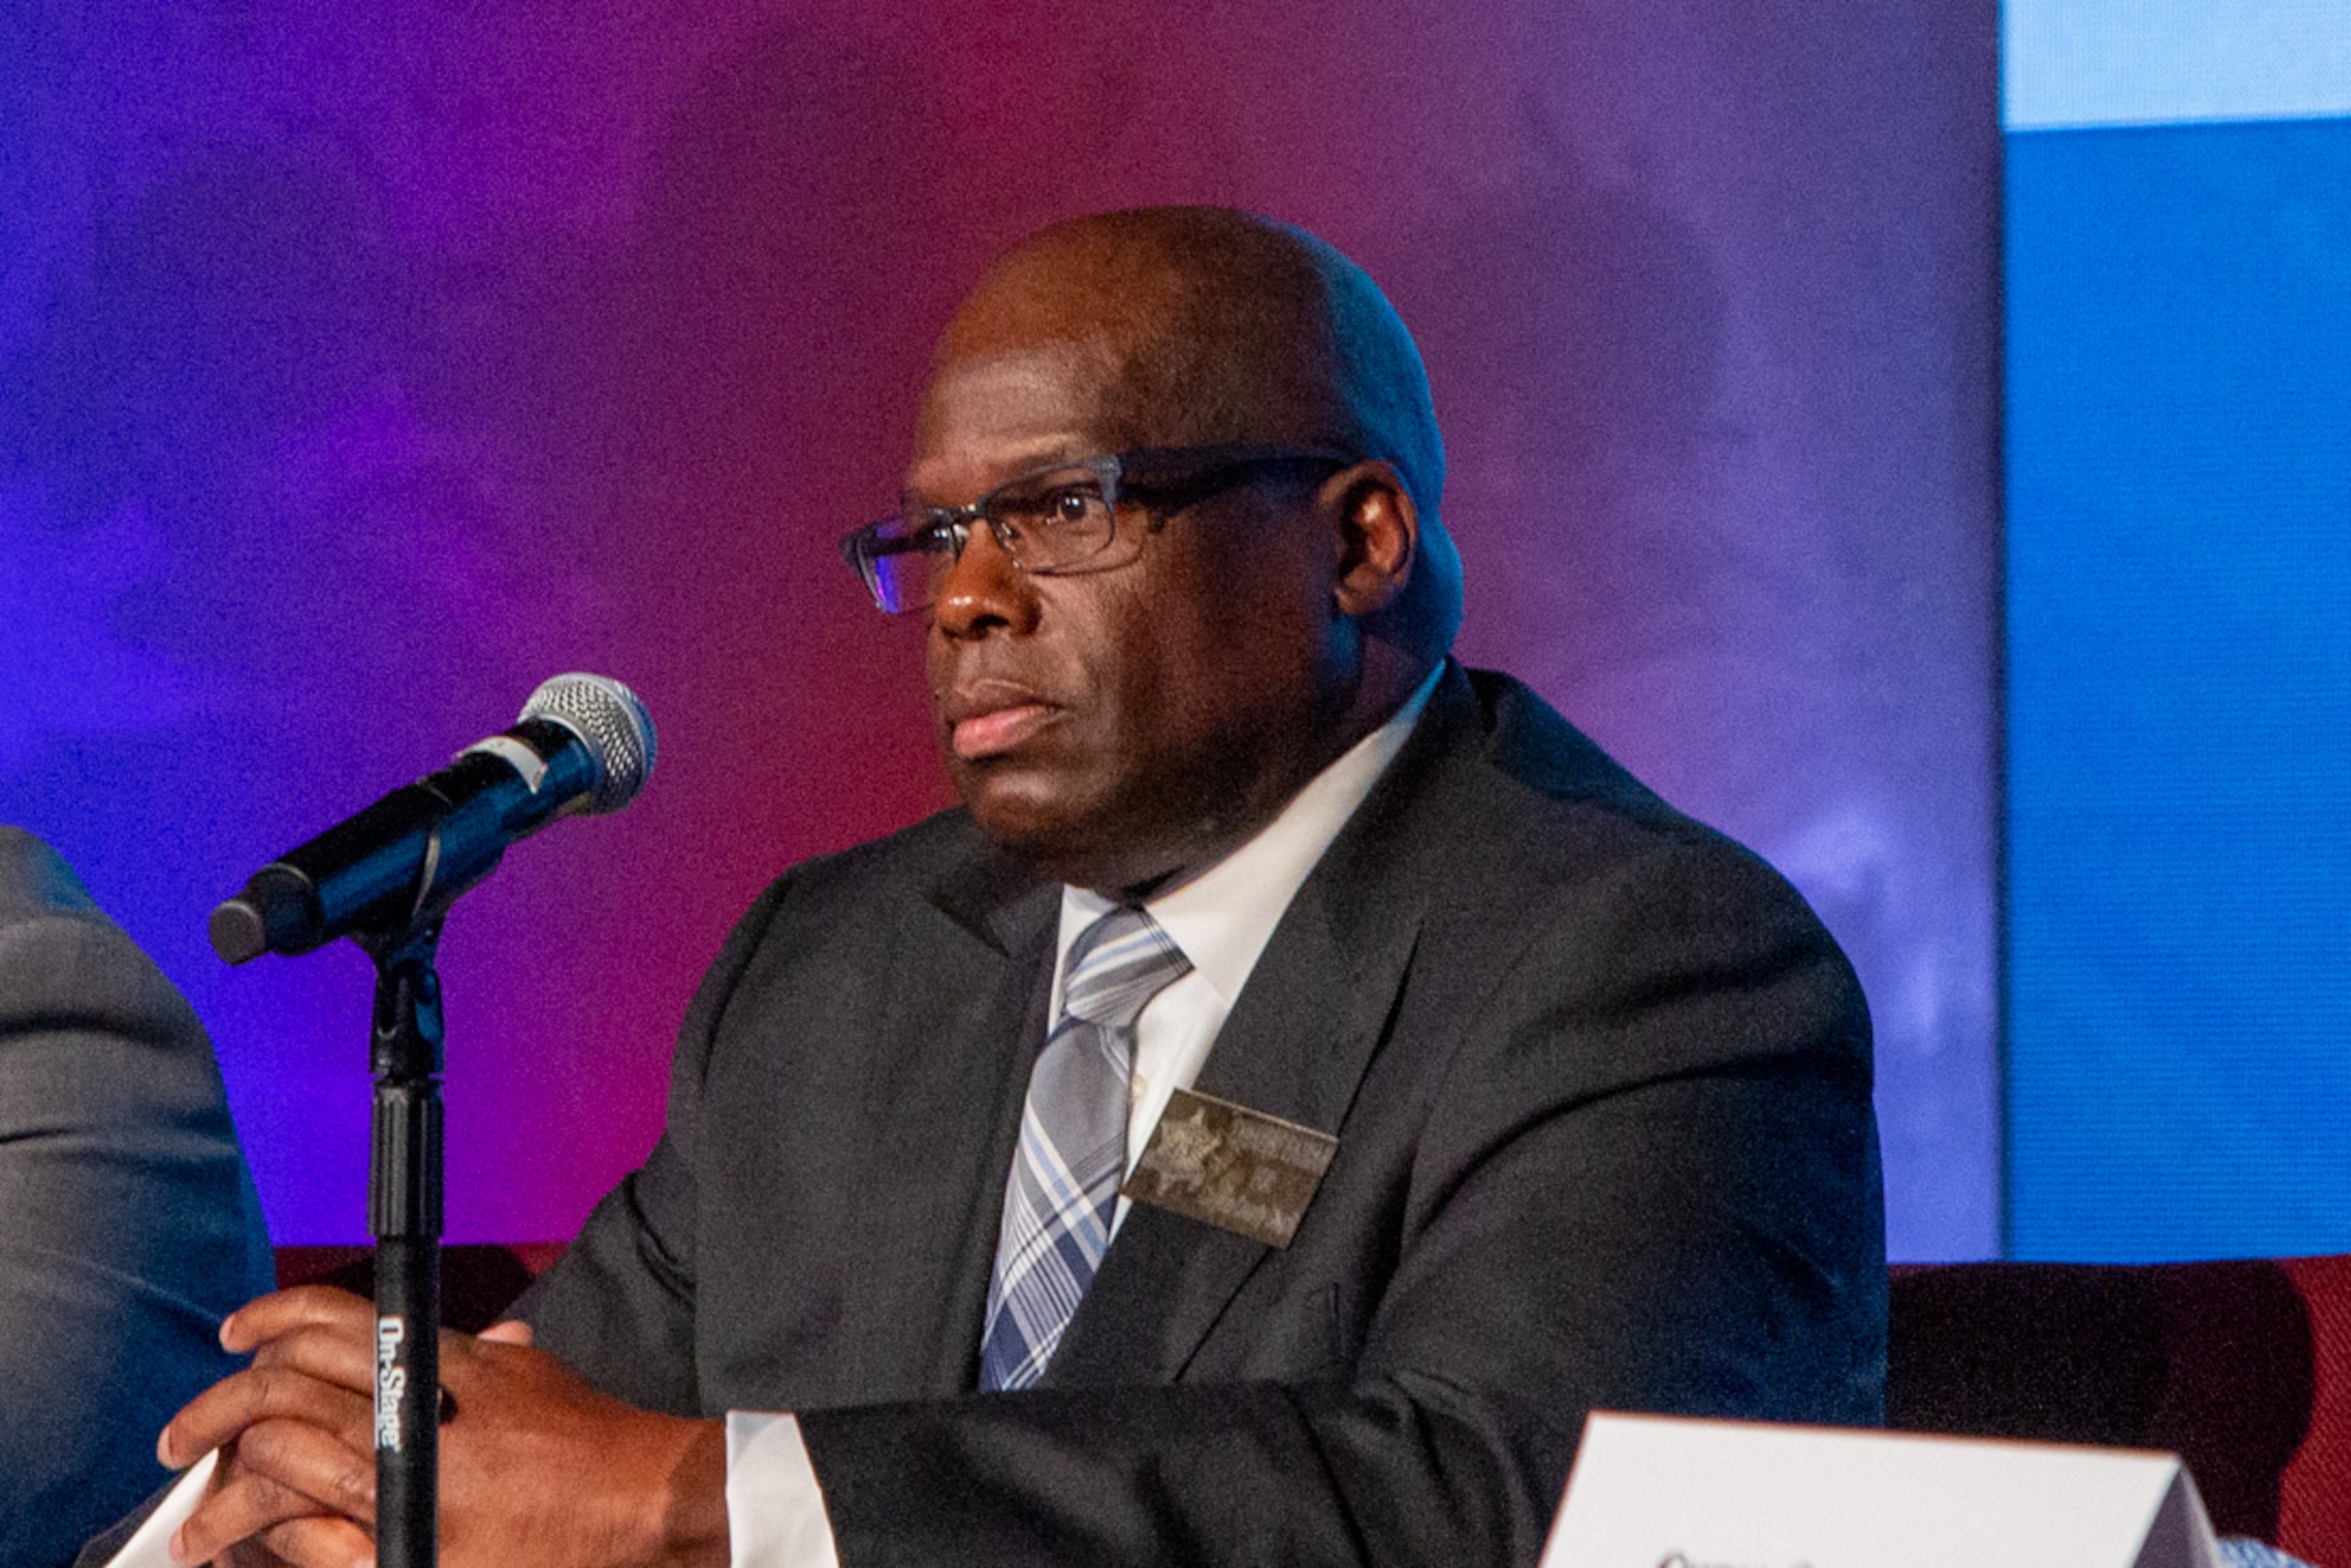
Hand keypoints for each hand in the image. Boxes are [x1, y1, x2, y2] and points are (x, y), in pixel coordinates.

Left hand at [161, 1287, 728, 1566]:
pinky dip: (267, 1543)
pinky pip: (307, 1543)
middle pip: (279, 1393)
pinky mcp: (404, 1553)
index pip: (328, 1322)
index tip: (236, 1336)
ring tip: (199, 1519)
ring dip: (222, 1495)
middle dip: (214, 1412)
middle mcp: (414, 1417)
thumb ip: (490, 1357)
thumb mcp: (536, 1376)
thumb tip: (472, 1343)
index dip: (267, 1320)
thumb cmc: (596, 1442)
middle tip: (184, 1439)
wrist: (642, 1503)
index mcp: (443, 1363)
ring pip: (276, 1468)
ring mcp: (404, 1488)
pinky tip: (252, 1549)